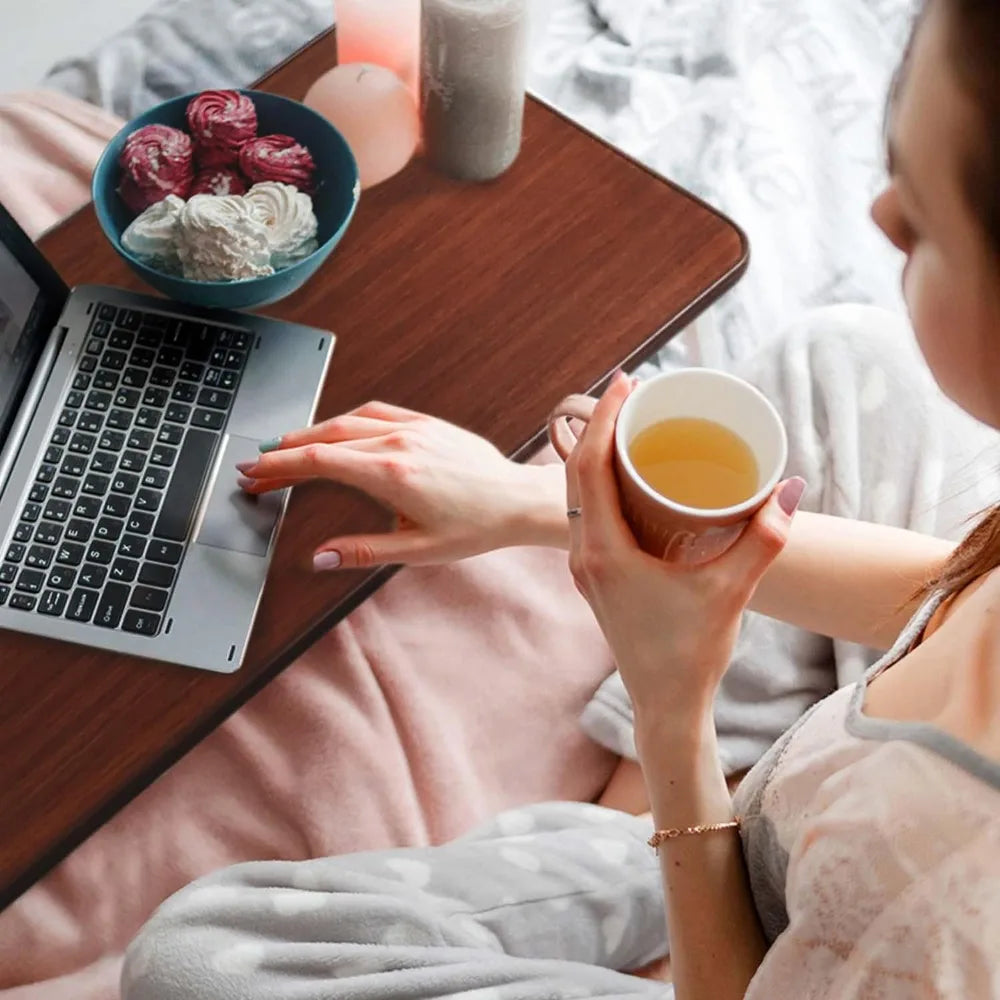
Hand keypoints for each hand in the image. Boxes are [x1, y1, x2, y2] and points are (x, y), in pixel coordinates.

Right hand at [235, 401, 564, 568]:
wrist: (516, 500)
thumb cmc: (476, 526)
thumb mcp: (418, 551)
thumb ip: (363, 552)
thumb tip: (319, 559)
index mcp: (393, 474)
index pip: (319, 462)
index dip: (279, 468)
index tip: (254, 475)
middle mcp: (400, 443)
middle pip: (324, 439)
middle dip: (284, 452)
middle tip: (256, 466)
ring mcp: (414, 428)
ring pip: (347, 420)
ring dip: (311, 432)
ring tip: (284, 448)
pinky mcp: (427, 422)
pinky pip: (377, 411)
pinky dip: (346, 419)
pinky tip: (333, 429)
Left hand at [566, 372, 804, 723]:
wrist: (664, 703)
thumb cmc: (692, 653)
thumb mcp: (732, 591)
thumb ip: (764, 540)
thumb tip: (791, 487)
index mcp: (604, 552)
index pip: (589, 467)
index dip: (604, 418)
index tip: (626, 382)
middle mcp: (584, 555)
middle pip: (576, 472)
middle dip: (600, 426)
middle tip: (632, 392)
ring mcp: (586, 567)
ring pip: (577, 494)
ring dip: (596, 453)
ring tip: (628, 422)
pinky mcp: (597, 576)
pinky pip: (587, 514)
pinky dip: (600, 483)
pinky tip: (627, 474)